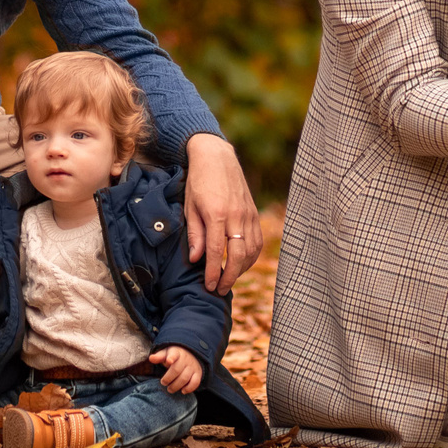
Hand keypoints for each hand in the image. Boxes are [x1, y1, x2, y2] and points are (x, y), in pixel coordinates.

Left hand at [149, 344, 201, 394]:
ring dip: (176, 386)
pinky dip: (189, 388)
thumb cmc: (174, 356)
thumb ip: (159, 357)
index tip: (169, 361)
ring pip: (185, 378)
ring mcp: (192, 366)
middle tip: (163, 383)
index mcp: (176, 353)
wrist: (191, 354)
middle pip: (176, 370)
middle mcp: (185, 359)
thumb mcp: (166, 353)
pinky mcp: (198, 373)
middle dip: (168, 378)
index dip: (171, 358)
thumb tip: (151, 358)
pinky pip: (195, 382)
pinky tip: (182, 391)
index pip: (174, 354)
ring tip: (170, 389)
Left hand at [181, 133, 260, 293]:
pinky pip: (257, 241)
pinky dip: (251, 256)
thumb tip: (196, 259)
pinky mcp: (254, 213)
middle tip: (219, 290)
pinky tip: (241, 264)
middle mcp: (236, 215)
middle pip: (238, 255)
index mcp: (217, 213)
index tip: (209, 286)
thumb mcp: (190, 206)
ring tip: (228, 278)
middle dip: (230, 276)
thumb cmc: (198, 182)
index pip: (217, 251)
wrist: (217, 157)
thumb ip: (195, 233)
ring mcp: (248, 214)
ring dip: (241, 269)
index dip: (213, 271)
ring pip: (251, 250)